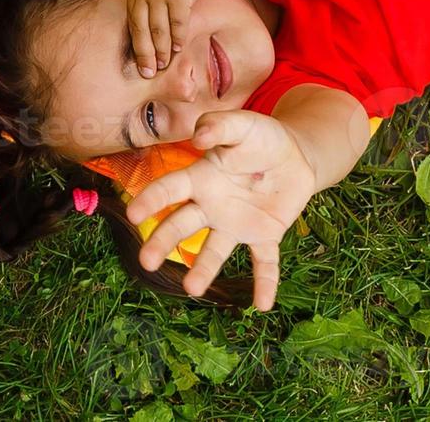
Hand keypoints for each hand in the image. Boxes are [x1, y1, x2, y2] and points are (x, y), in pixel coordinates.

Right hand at [124, 109, 317, 310]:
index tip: (134, 214)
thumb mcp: (243, 124)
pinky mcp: (265, 236)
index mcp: (201, 178)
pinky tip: (263, 304)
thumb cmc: (260, 137)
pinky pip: (264, 262)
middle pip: (182, 225)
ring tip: (192, 290)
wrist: (295, 156)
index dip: (152, 200)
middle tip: (146, 261)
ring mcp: (236, 224)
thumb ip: (219, 126)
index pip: (170, 190)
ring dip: (203, 270)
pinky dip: (264, 282)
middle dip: (163, 242)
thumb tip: (199, 137)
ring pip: (215, 250)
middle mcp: (211, 206)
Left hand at [126, 0, 226, 76]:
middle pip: (139, 28)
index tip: (135, 55)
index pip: (131, 16)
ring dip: (159, 51)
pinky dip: (176, 38)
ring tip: (161, 67)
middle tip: (144, 73)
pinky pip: (176, 23)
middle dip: (142, 53)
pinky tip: (177, 50)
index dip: (134, 38)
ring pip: (157, 29)